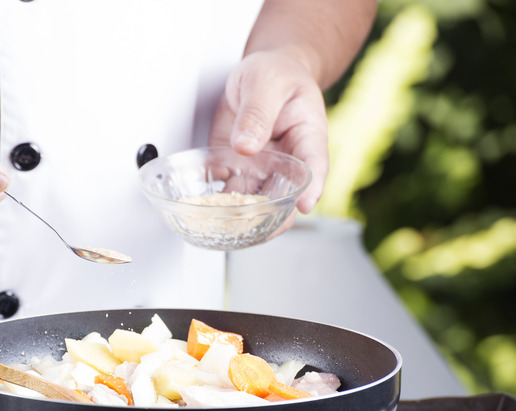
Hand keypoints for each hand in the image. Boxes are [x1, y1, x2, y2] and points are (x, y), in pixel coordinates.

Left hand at [209, 50, 328, 235]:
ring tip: (226, 227)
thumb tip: (246, 145)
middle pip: (286, 197)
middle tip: (256, 226)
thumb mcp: (266, 83)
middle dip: (274, 218)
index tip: (304, 205)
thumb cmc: (275, 74)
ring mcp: (263, 169)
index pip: (315, 166)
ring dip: (242, 217)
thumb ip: (258, 112)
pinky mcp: (239, 171)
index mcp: (307, 136)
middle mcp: (287, 161)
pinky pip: (230, 193)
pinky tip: (205, 211)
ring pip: (257, 203)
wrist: (258, 75)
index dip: (312, 188)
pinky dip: (219, 205)